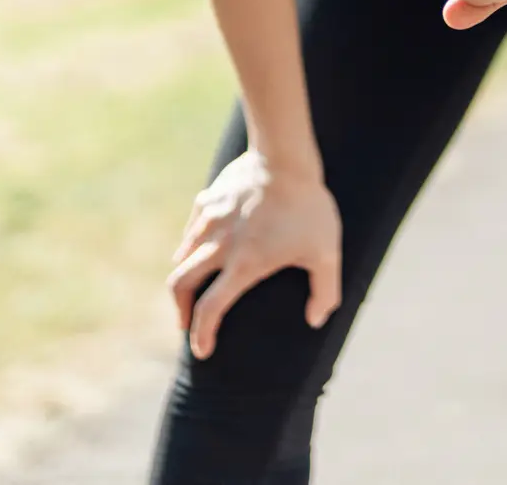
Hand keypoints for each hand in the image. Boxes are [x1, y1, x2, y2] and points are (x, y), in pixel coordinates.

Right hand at [166, 150, 341, 358]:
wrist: (285, 156)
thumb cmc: (308, 206)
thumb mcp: (326, 252)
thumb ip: (325, 290)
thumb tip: (317, 320)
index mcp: (244, 265)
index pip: (210, 310)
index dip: (201, 335)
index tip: (202, 350)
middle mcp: (219, 246)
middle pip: (181, 285)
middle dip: (180, 310)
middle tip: (187, 323)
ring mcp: (210, 220)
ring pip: (183, 254)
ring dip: (184, 275)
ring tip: (194, 285)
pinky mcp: (210, 198)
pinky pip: (193, 225)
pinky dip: (192, 241)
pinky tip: (201, 242)